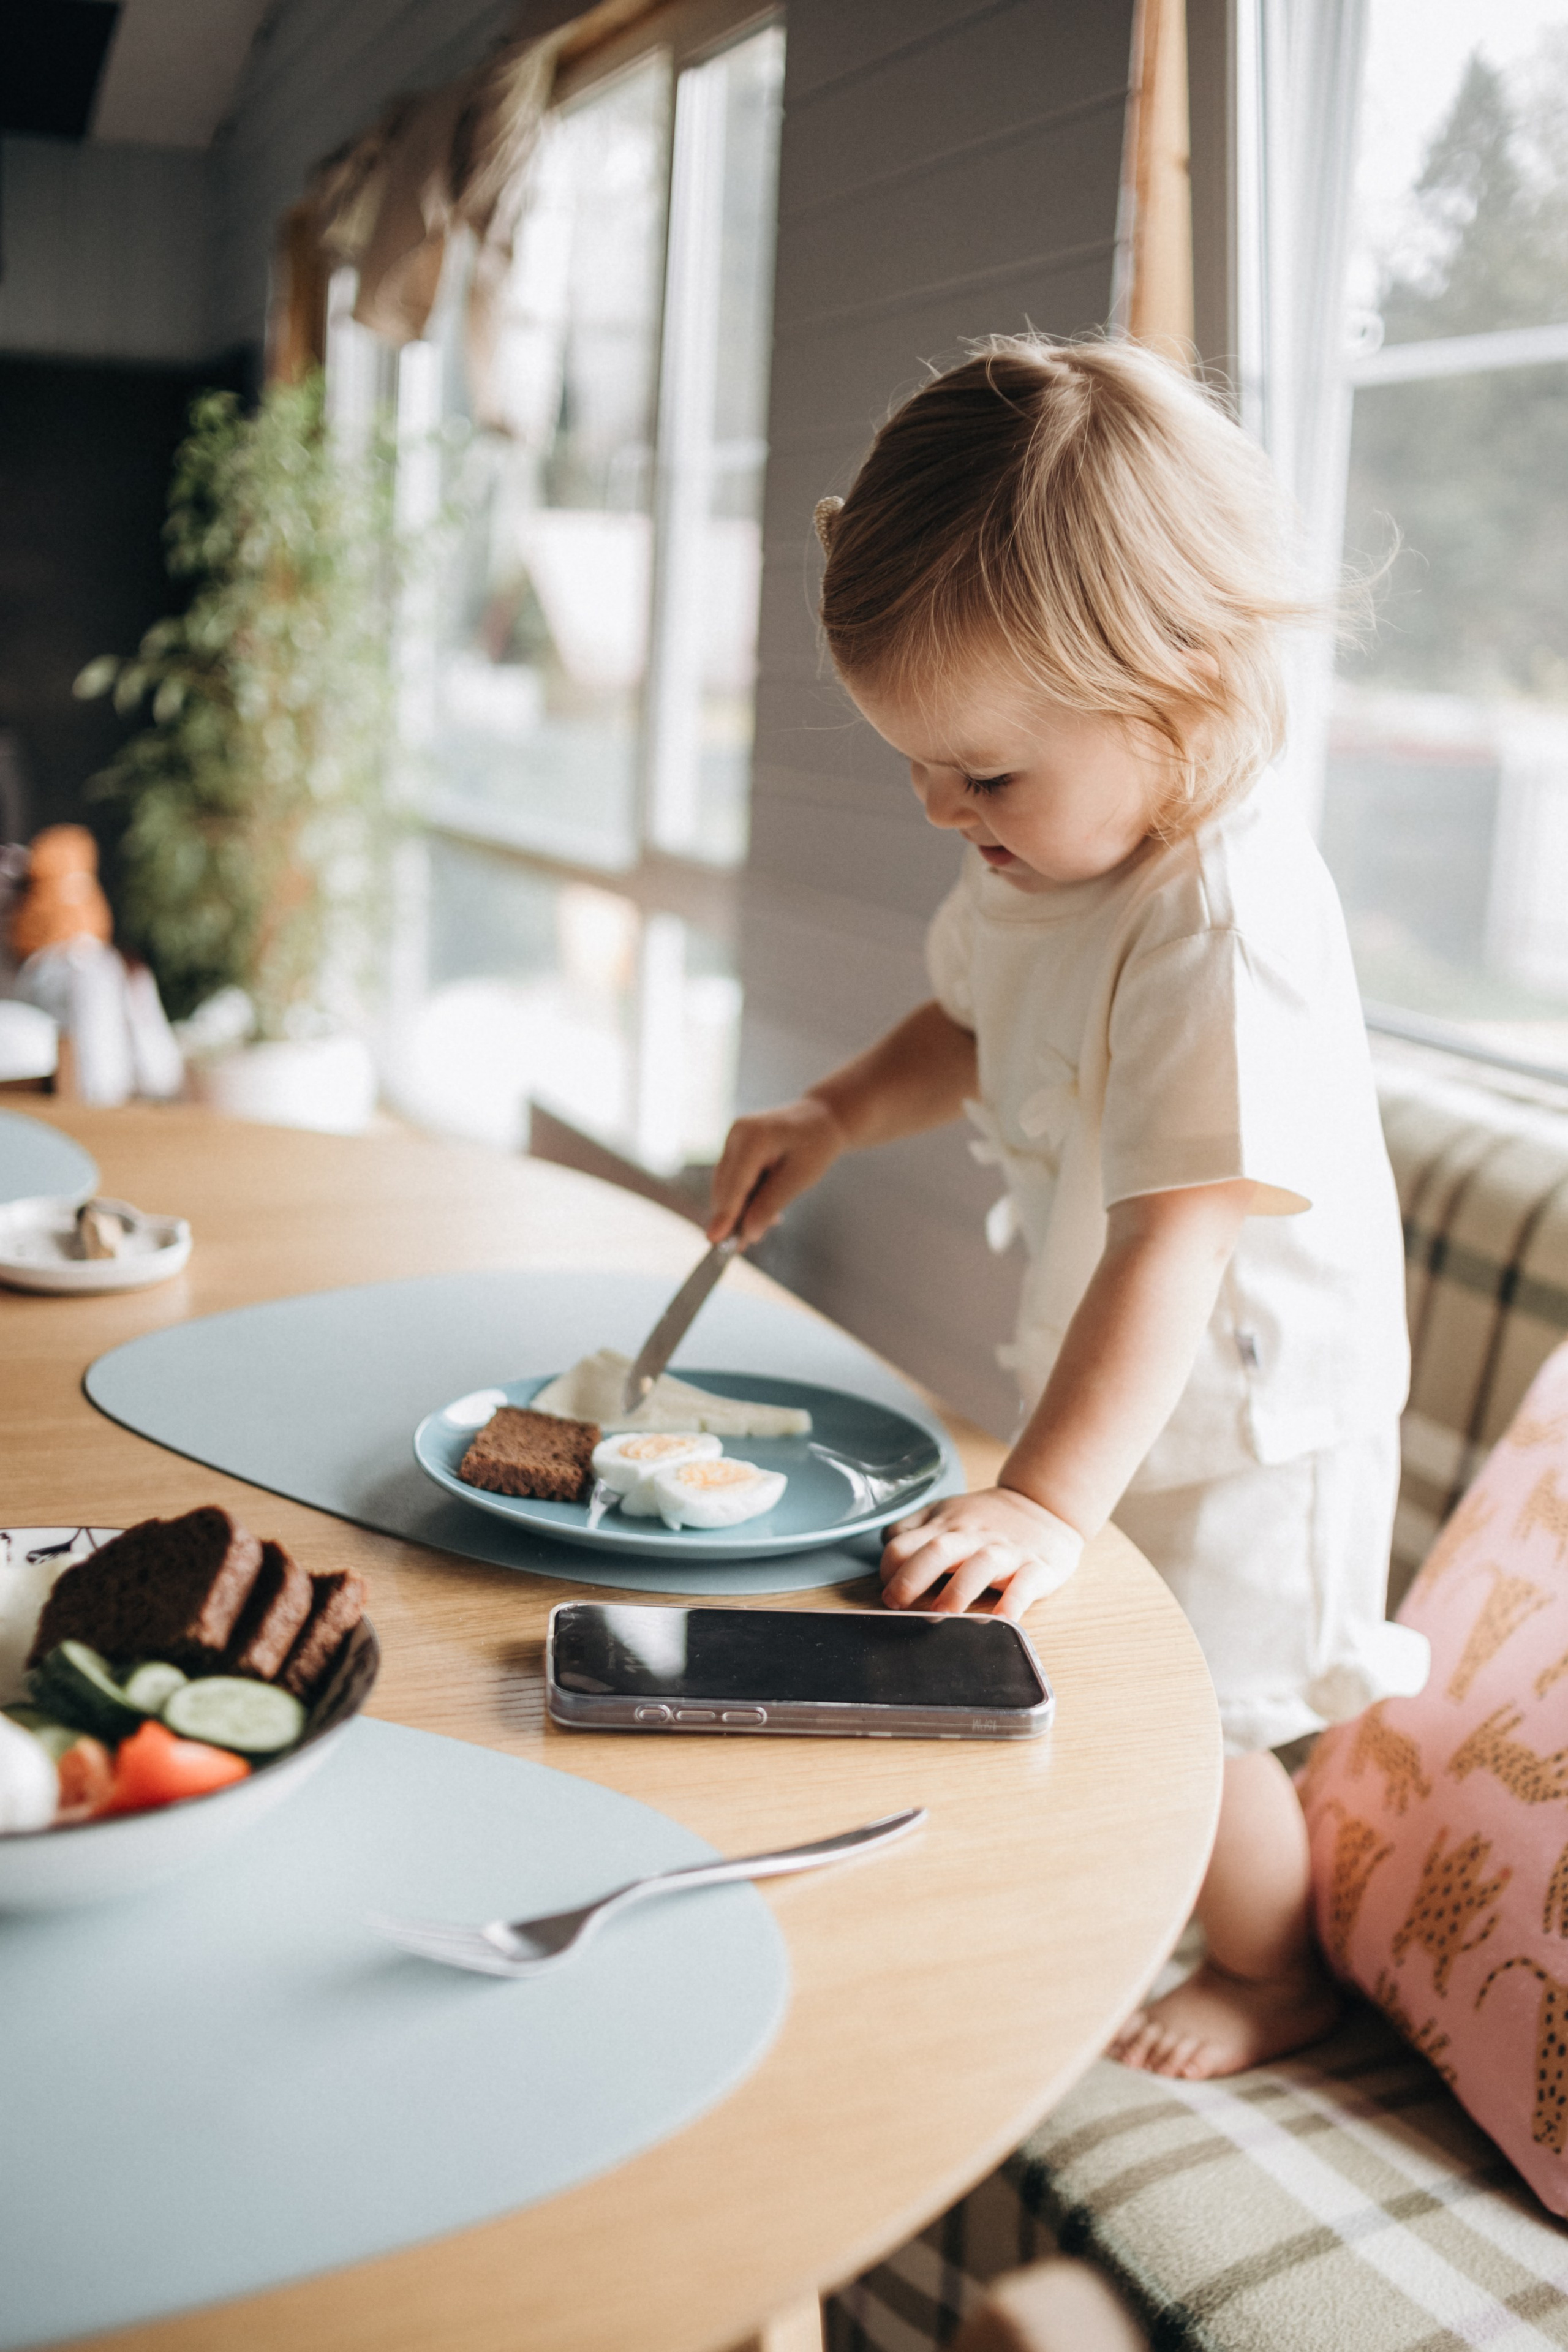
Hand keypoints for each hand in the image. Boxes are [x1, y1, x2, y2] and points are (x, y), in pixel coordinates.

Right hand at [706, 1095, 847, 1244]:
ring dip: (739, 1210)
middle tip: (739, 1247)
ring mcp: (733, 1139)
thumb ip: (771, 1204)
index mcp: (754, 1137)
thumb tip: (748, 1233)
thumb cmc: (816, 1144)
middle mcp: (737, 1134)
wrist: (822, 1117)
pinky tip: (761, 1215)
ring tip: (753, 1234)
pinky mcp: (735, 1147)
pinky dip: (744, 1198)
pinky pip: (734, 1178)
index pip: (735, 1183)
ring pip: (727, 1185)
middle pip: (726, 1186)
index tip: (715, 1240)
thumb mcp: (800, 1178)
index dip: (726, 1213)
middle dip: (732, 1217)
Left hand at [879, 1487, 1083, 1619]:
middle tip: (896, 1603)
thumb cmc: (987, 1519)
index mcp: (946, 1525)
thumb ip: (913, 1528)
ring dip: (959, 1590)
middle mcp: (973, 1537)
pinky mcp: (1038, 1568)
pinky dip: (1015, 1602)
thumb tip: (886, 1545)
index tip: (887, 1593)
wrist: (1045, 1505)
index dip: (890, 1568)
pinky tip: (1004, 1619)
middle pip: (938, 1550)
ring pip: (981, 1565)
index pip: (906, 1542)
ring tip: (943, 1614)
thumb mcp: (946, 1513)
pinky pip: (1026, 1585)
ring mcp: (1006, 1551)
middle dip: (913, 1576)